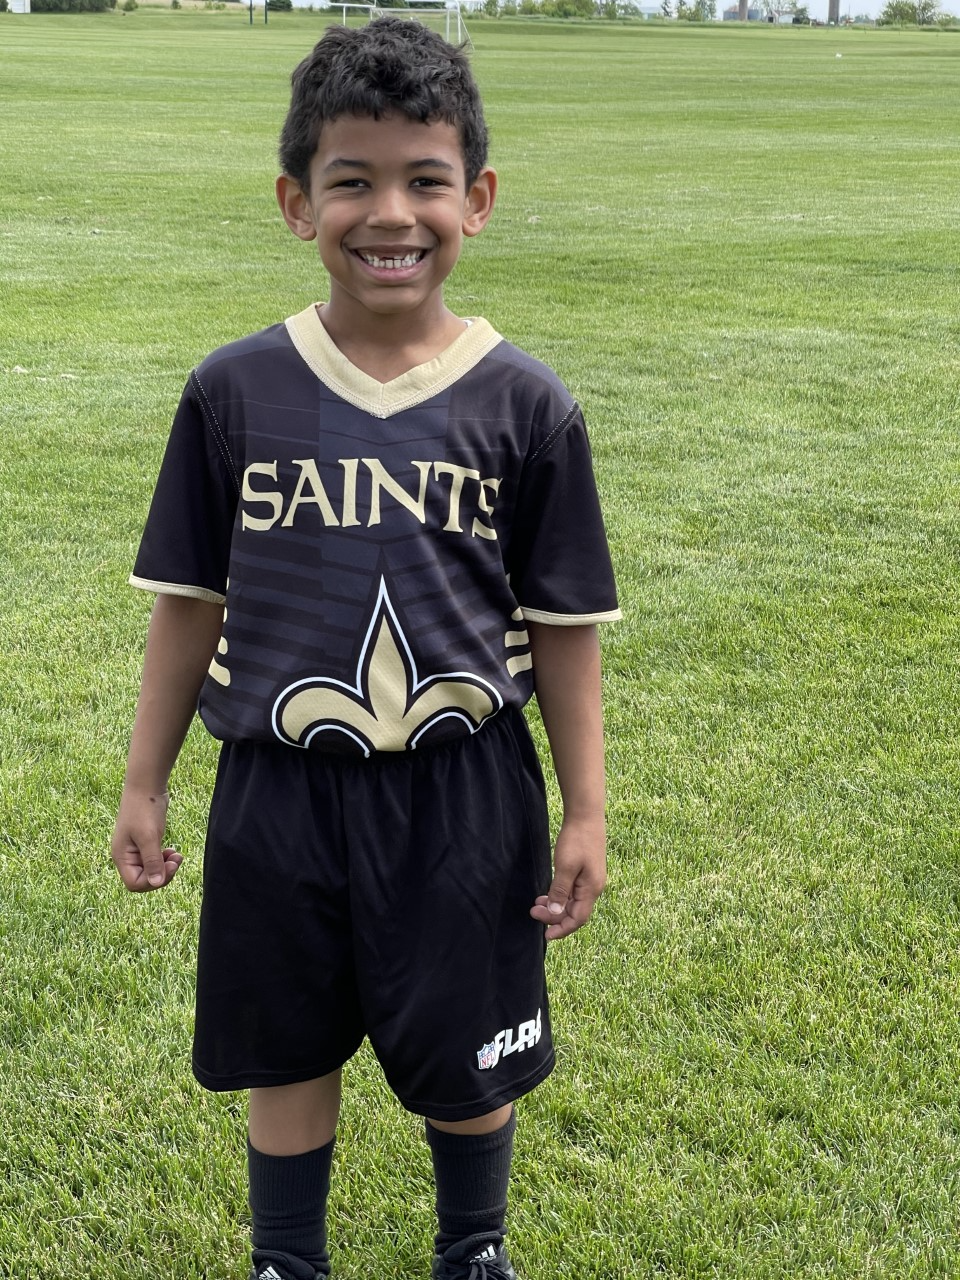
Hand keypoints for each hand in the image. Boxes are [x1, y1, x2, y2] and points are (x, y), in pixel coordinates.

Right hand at [110, 789, 182, 891]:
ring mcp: (135, 849)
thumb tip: (156, 883)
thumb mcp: (149, 837)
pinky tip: (172, 852)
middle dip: (162, 874)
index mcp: (122, 857)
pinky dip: (164, 859)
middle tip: (177, 861)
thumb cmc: (144, 809)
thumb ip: (152, 861)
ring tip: (177, 856)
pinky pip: (154, 860)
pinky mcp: (145, 842)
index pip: (134, 883)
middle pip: (143, 880)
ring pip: (150, 871)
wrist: (146, 786)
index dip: (153, 881)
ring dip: (165, 867)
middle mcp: (126, 856)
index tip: (169, 866)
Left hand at [529, 816, 605, 940]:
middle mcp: (594, 887)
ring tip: (537, 904)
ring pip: (573, 902)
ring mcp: (591, 879)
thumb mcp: (565, 866)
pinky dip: (560, 896)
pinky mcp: (586, 871)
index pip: (578, 918)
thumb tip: (556, 913)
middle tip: (533, 913)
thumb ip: (560, 891)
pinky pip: (573, 892)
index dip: (562, 929)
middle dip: (555, 917)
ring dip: (556, 906)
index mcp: (591, 889)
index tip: (546, 935)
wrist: (586, 815)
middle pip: (575, 912)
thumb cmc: (576, 839)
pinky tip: (547, 893)